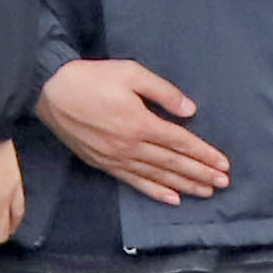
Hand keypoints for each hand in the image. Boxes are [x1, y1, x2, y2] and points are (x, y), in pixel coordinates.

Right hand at [37, 57, 230, 201]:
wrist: (49, 91)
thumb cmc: (91, 78)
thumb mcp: (130, 72)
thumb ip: (162, 91)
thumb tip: (189, 110)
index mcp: (140, 122)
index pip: (180, 142)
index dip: (204, 154)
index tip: (223, 164)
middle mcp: (131, 146)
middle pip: (172, 163)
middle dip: (200, 174)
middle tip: (223, 184)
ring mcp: (116, 158)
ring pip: (157, 176)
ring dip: (184, 185)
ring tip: (206, 193)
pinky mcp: (103, 164)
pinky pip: (134, 182)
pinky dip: (154, 191)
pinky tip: (171, 199)